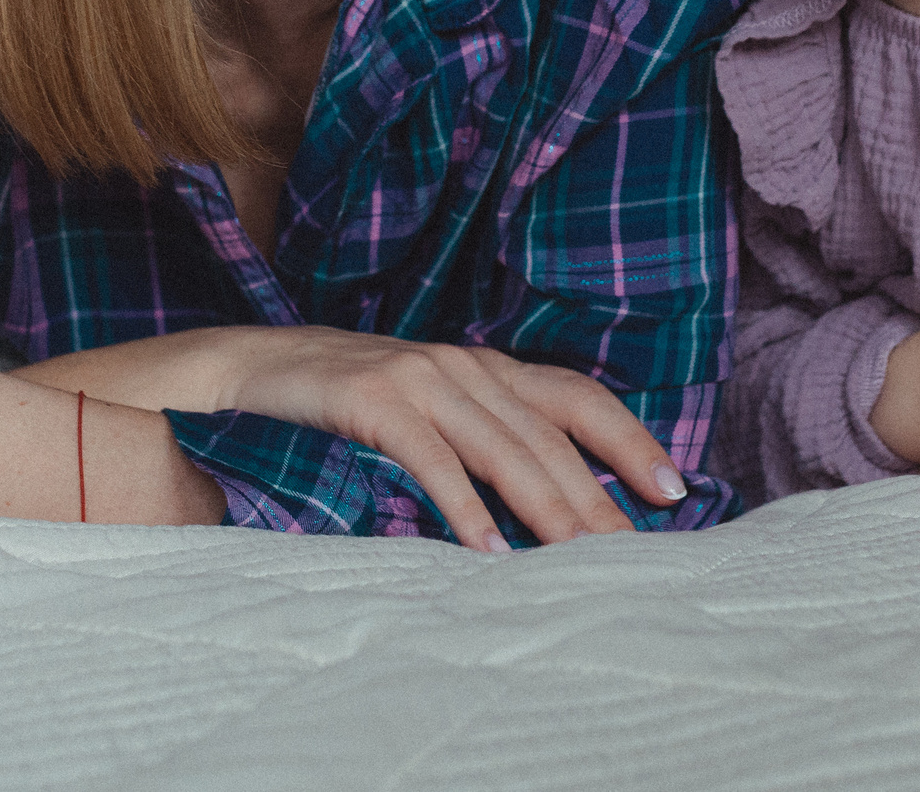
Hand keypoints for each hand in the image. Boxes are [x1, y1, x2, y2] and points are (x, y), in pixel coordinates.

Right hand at [16, 324, 687, 551]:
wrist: (247, 370)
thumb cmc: (345, 403)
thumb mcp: (426, 410)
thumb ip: (483, 438)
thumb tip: (548, 501)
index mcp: (483, 366)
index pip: (576, 396)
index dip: (628, 439)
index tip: (672, 489)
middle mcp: (462, 363)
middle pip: (550, 434)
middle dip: (598, 495)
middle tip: (634, 551)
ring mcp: (419, 376)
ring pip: (504, 446)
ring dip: (549, 505)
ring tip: (584, 555)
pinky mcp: (373, 399)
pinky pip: (431, 458)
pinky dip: (464, 504)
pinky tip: (488, 549)